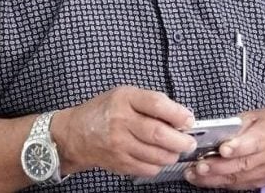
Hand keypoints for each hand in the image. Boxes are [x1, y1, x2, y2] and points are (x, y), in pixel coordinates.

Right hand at [51, 86, 196, 177]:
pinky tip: (158, 157)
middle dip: (181, 140)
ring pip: (156, 155)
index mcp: (124, 99)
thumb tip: (180, 115)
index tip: (188, 120)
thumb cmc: (104, 111)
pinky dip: (158, 165)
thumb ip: (151, 102)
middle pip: (158, 134)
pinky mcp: (119, 163)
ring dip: (172, 154)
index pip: (156, 104)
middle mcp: (121, 121)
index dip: (177, 114)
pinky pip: (147, 168)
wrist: (75, 133)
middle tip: (189, 142)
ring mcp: (119, 144)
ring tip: (175, 150)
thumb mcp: (125, 95)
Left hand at [184, 108, 264, 189]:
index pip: (255, 142)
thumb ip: (238, 124)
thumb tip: (217, 132)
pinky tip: (204, 179)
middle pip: (243, 164)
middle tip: (199, 165)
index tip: (222, 149)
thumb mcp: (258, 115)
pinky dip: (219, 183)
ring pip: (238, 178)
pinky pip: (238, 185)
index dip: (238, 147)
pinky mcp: (261, 182)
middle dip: (218, 166)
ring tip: (194, 174)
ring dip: (214, 177)